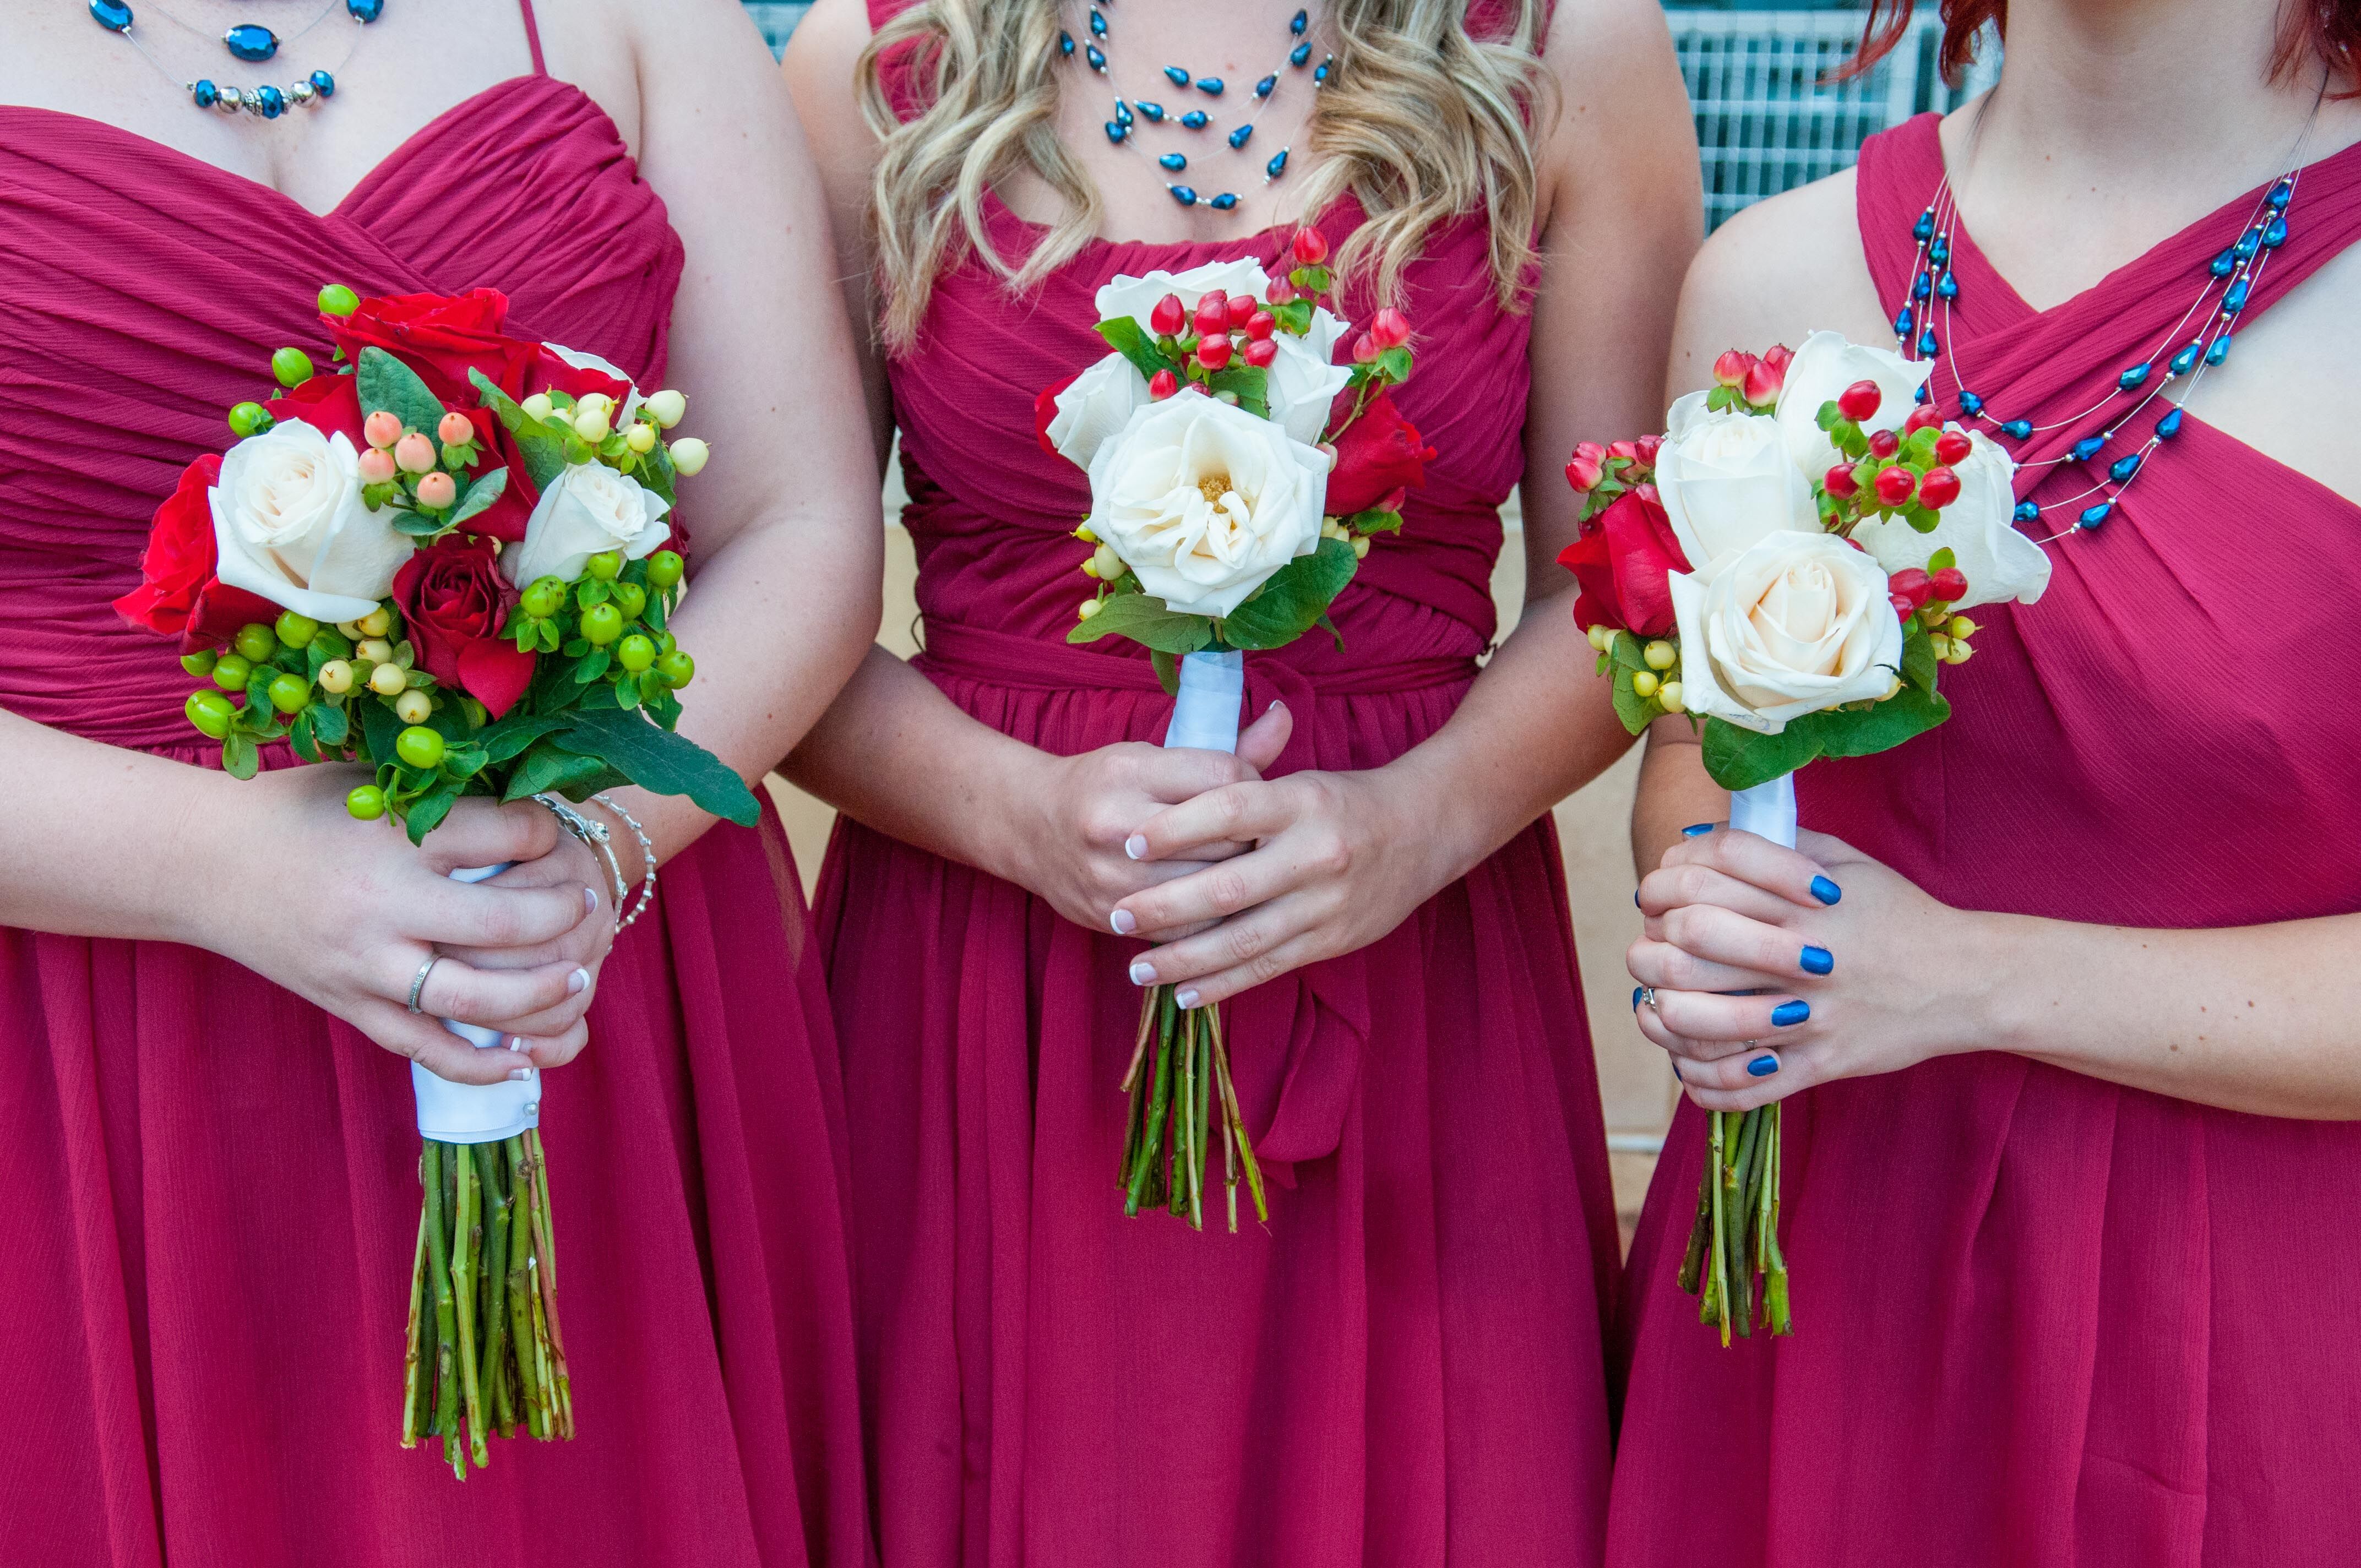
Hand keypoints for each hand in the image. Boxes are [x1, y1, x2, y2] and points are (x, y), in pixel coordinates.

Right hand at [202, 766, 614, 1084]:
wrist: (200, 863)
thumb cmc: (295, 810)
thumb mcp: (370, 782)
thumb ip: (442, 798)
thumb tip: (534, 807)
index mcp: (394, 837)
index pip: (508, 835)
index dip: (547, 831)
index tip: (554, 829)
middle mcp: (383, 906)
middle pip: (505, 923)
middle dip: (563, 915)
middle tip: (589, 902)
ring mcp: (366, 966)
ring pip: (477, 998)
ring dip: (541, 993)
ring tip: (578, 976)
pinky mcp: (350, 1006)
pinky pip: (426, 1048)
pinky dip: (481, 1061)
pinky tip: (525, 1058)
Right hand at [1001, 702, 1291, 934]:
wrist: (1029, 827)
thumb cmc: (1104, 785)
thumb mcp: (1155, 754)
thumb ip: (1226, 747)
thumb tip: (1286, 715)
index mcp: (1131, 770)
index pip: (1224, 776)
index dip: (1254, 784)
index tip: (1257, 794)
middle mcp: (1117, 822)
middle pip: (1223, 836)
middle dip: (1254, 838)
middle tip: (1265, 838)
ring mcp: (1111, 876)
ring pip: (1208, 887)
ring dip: (1238, 881)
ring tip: (1250, 872)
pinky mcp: (1110, 916)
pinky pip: (1186, 927)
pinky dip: (1213, 918)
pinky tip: (1223, 906)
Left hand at [1108, 759, 1462, 1007]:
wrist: (1424, 830)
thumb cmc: (1343, 801)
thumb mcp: (1297, 780)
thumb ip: (1238, 782)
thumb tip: (1171, 780)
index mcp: (1299, 802)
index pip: (1227, 812)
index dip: (1176, 829)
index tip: (1131, 843)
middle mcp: (1314, 854)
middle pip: (1228, 886)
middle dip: (1166, 906)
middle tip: (1118, 915)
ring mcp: (1326, 903)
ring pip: (1245, 938)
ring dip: (1185, 958)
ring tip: (1137, 969)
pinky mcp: (1333, 940)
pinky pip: (1269, 967)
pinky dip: (1225, 984)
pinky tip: (1184, 994)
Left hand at [1627, 825, 1998, 1110]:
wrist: (1965, 980)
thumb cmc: (1895, 915)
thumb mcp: (1845, 861)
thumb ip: (1772, 845)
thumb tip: (1693, 844)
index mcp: (1801, 900)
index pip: (1702, 876)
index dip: (1663, 881)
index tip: (1658, 894)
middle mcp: (1801, 955)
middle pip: (1686, 942)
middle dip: (1650, 946)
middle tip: (1649, 952)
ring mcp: (1810, 1016)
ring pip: (1699, 1018)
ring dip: (1662, 1012)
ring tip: (1658, 1004)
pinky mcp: (1820, 1067)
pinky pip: (1739, 1086)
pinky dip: (1699, 1078)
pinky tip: (1687, 1060)